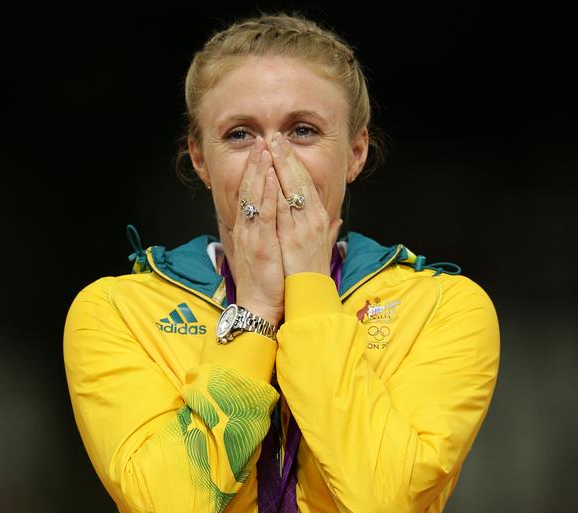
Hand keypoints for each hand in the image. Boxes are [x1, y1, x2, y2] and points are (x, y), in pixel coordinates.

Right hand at [222, 136, 284, 325]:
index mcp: (254, 230)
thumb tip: (328, 223)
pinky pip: (262, 215)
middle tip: (263, 139)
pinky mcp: (260, 244)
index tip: (267, 152)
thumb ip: (302, 237)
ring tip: (264, 148)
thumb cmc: (271, 285)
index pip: (256, 195)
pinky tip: (269, 177)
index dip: (260, 172)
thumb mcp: (282, 255)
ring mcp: (252, 235)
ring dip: (259, 170)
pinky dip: (265, 194)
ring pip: (254, 196)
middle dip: (257, 163)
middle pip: (252, 189)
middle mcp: (249, 229)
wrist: (260, 307)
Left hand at [269, 131, 342, 277]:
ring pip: (290, 189)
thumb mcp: (322, 249)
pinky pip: (281, 209)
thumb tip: (336, 221)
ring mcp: (302, 228)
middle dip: (287, 157)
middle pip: (299, 181)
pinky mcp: (290, 238)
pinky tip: (267, 174)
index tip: (286, 148)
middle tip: (275, 137)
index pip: (307, 185)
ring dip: (279, 166)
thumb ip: (329, 233)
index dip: (296, 165)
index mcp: (320, 220)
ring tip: (268, 146)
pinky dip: (274, 190)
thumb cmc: (311, 276)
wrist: (309, 298)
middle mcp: (313, 220)